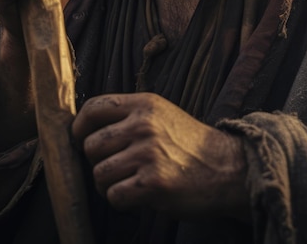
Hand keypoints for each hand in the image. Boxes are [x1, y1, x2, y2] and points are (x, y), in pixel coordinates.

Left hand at [72, 93, 249, 219]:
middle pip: (90, 145)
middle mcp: (144, 124)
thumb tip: (86, 129)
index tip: (82, 141)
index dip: (79, 127)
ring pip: (99, 173)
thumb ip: (130, 116)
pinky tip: (138, 196)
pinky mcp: (153, 182)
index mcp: (145, 104)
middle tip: (114, 168)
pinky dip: (121, 201)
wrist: (227, 168)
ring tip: (128, 183)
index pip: (94, 107)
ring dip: (107, 185)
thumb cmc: (190, 145)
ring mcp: (149, 153)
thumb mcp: (162, 115)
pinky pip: (114, 196)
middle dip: (95, 162)